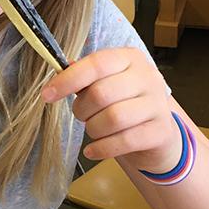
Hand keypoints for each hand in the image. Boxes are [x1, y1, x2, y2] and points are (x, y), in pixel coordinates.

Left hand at [42, 47, 182, 172]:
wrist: (158, 132)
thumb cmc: (125, 102)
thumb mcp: (108, 83)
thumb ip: (85, 77)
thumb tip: (60, 70)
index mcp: (130, 58)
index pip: (96, 63)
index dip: (68, 79)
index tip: (47, 94)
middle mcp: (147, 77)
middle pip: (101, 93)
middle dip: (82, 109)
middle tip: (81, 115)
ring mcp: (157, 104)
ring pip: (113, 118)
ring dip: (93, 128)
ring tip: (93, 129)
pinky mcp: (161, 131)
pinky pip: (124, 141)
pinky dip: (102, 148)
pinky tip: (92, 150)